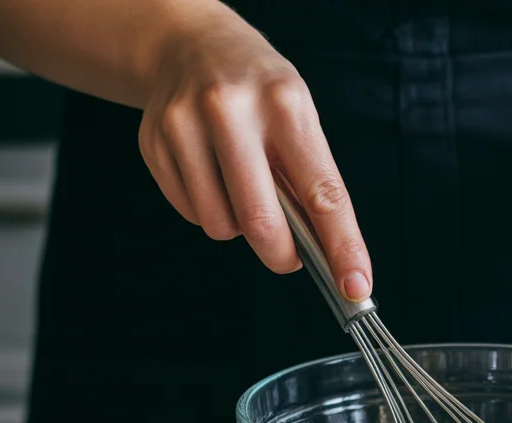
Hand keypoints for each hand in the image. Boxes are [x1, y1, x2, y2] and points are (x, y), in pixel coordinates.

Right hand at [138, 7, 370, 298]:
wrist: (189, 46)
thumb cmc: (259, 93)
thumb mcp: (297, 118)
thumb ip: (310, 182)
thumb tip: (327, 255)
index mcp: (285, 103)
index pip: (322, 193)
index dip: (342, 247)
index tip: (356, 287)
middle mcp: (230, 109)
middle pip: (260, 222)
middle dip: (282, 256)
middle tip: (290, 256)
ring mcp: (184, 125)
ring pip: (221, 226)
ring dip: (240, 228)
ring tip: (243, 189)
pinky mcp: (154, 144)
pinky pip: (192, 214)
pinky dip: (210, 211)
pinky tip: (211, 175)